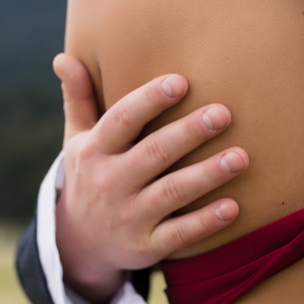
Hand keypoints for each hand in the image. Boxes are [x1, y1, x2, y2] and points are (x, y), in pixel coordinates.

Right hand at [53, 53, 248, 302]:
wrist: (80, 244)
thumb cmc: (91, 175)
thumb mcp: (77, 140)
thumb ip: (78, 98)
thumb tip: (62, 57)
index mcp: (94, 151)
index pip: (121, 121)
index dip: (148, 101)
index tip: (180, 81)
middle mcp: (110, 183)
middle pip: (152, 155)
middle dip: (187, 134)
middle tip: (224, 113)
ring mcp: (129, 217)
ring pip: (171, 194)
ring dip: (206, 176)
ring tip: (241, 157)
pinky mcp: (147, 246)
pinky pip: (179, 234)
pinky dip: (206, 223)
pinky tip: (234, 207)